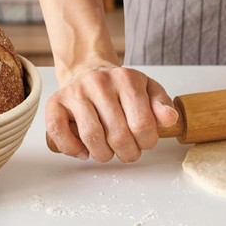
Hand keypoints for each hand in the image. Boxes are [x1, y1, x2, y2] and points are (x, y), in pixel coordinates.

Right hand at [45, 63, 178, 161]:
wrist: (90, 71)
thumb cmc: (122, 88)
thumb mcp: (149, 90)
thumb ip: (162, 105)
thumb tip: (169, 119)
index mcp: (126, 79)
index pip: (142, 124)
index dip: (146, 142)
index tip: (144, 142)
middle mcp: (99, 83)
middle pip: (118, 135)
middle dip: (128, 153)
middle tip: (129, 152)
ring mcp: (75, 92)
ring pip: (91, 137)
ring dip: (103, 155)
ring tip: (109, 153)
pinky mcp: (55, 102)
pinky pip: (58, 132)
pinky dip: (72, 149)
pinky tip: (84, 151)